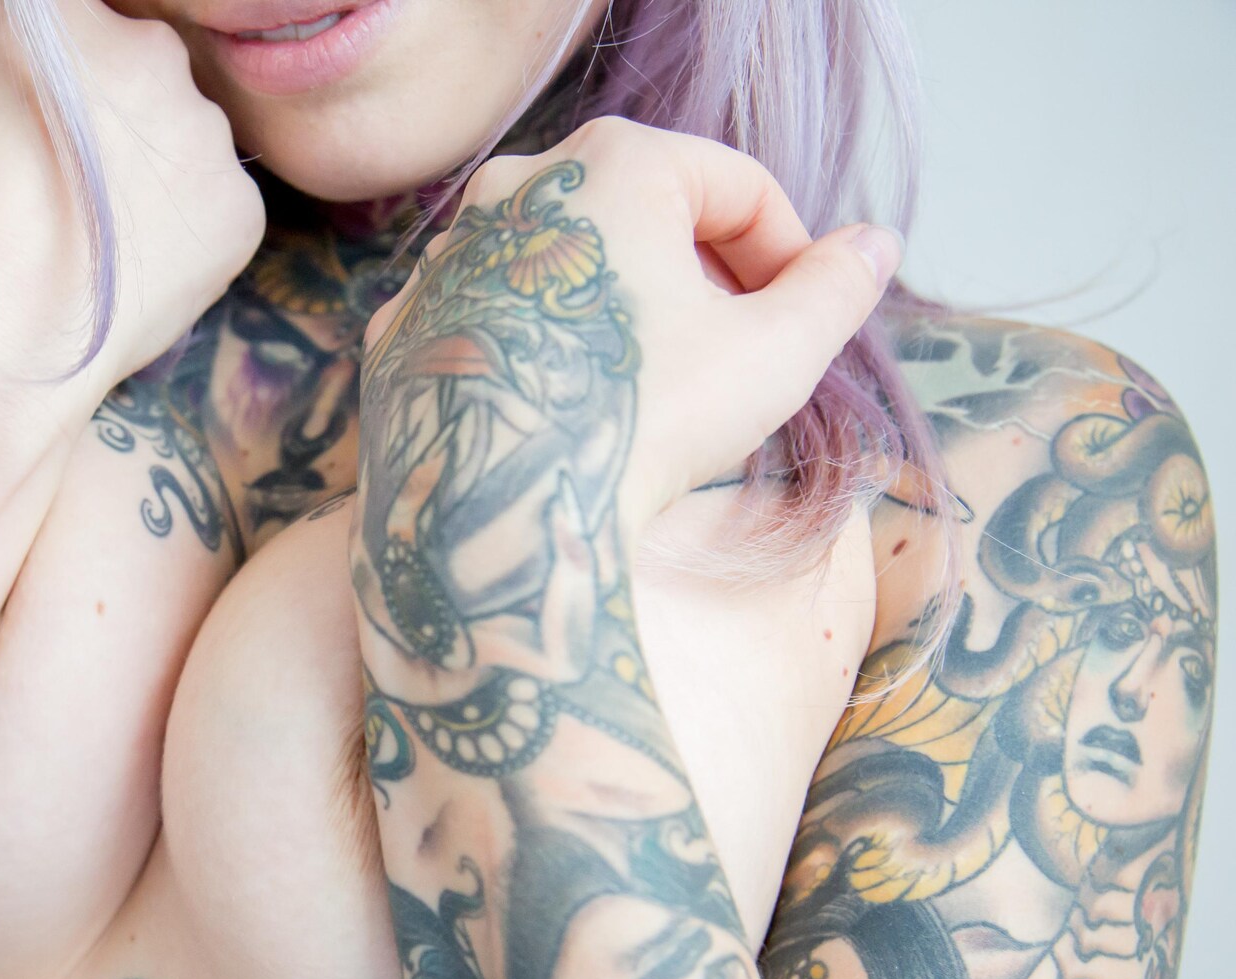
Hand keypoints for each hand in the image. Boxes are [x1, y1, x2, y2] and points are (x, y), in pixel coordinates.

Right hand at [0, 0, 265, 392]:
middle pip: (138, 58)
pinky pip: (213, 201)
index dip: (51, 54)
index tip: (37, 94)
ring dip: (148, 166)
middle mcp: (148, 55)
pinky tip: (129, 265)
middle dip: (107, 102)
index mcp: (60, 14)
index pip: (73, 8)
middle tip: (63, 173)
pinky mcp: (239, 209)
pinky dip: (183, 228)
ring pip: (181, 132)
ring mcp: (204, 134)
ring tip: (93, 232)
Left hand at [364, 116, 901, 528]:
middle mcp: (515, 187)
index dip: (788, 253)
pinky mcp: (402, 326)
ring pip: (563, 267)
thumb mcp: (774, 354)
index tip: (803, 319)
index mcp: (614, 163)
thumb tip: (873, 247)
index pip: (736, 187)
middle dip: (704, 279)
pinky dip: (541, 351)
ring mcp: (445, 257)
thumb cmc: (645, 423)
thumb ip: (834, 289)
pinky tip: (569, 412)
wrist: (501, 518)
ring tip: (651, 392)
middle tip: (736, 357)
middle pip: (645, 216)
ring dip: (621, 313)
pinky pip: (494, 321)